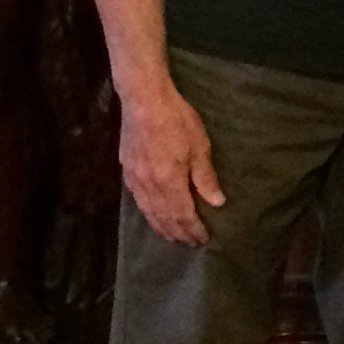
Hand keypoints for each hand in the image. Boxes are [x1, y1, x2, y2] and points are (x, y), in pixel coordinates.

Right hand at [117, 76, 222, 247]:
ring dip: (161, 227)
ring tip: (172, 236)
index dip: (193, 229)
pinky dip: (147, 212)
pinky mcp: (126, 169)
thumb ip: (205, 178)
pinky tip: (152, 214)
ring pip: (147, 211)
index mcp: (169, 183)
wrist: (144, 99)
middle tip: (189, 243)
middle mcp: (149, 186)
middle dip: (178, 233)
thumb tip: (216, 202)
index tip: (203, 239)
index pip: (182, 216)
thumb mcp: (200, 148)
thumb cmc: (177, 121)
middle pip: (163, 218)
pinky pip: (137, 199)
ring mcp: (135, 178)